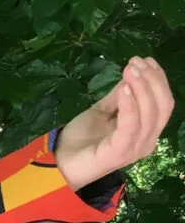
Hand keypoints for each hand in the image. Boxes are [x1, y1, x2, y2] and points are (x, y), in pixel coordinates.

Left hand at [54, 56, 174, 190]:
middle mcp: (146, 140)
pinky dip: (130, 106)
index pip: (163, 103)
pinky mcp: (119, 152)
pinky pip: (131, 126)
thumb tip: (131, 75)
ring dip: (142, 87)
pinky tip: (125, 89)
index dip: (158, 80)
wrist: (59, 163)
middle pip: (162, 106)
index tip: (146, 59)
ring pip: (150, 114)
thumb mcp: (101, 111)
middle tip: (136, 61)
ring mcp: (134, 148)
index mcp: (145, 131)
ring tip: (130, 69)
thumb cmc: (81, 139)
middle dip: (152, 80)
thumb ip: (117, 97)